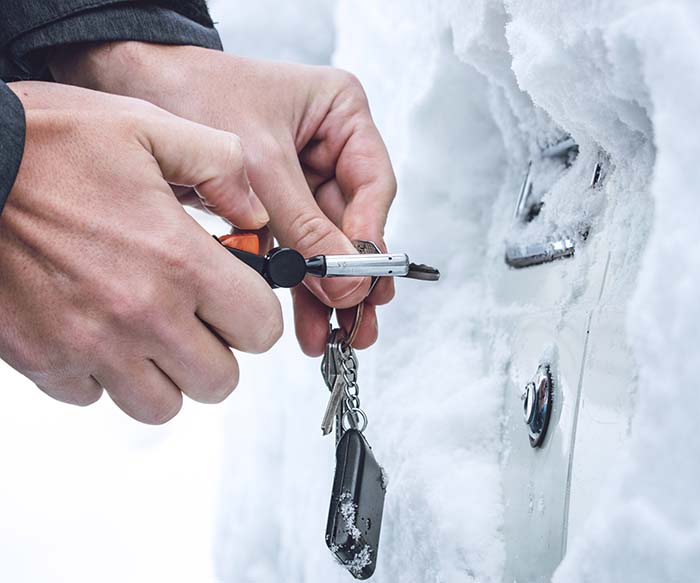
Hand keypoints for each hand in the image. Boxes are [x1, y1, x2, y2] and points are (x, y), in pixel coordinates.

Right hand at [0, 81, 281, 422]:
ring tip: (151, 332)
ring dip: (167, 374)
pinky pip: (95, 397)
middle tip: (199, 317)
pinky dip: (104, 375)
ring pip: (162, 405)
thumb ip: (219, 164)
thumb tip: (255, 212)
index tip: (240, 298)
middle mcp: (141, 315)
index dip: (257, 313)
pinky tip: (96, 330)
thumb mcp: (146, 125)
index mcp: (178, 260)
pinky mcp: (43, 362)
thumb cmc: (44, 143)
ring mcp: (90, 346)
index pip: (260, 328)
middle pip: (219, 380)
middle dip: (219, 350)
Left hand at [51, 43, 396, 355]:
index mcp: (341, 114)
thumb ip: (304, 225)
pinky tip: (308, 321)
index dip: (368, 236)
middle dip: (351, 277)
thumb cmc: (196, 93)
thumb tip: (346, 281)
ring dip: (327, 291)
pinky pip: (294, 250)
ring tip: (333, 336)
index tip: (358, 279)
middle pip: (352, 222)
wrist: (134, 86)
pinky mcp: (276, 204)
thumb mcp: (259, 162)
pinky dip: (297, 285)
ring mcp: (303, 178)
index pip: (372, 184)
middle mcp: (329, 148)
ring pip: (325, 243)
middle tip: (357, 324)